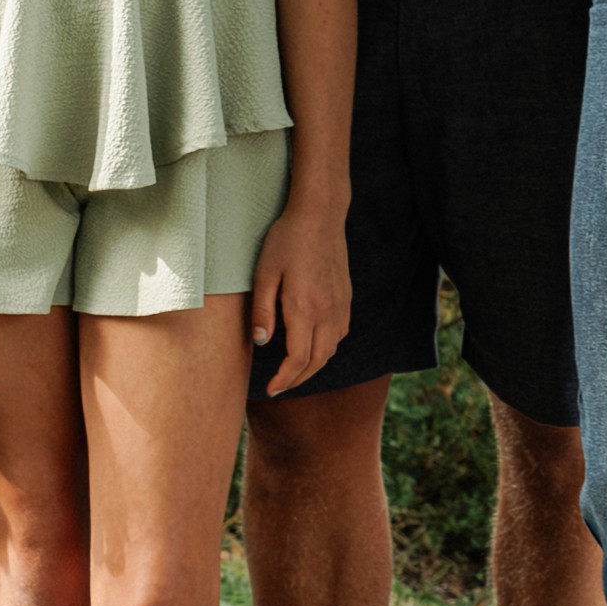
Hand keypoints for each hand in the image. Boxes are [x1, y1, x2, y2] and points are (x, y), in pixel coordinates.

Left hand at [247, 196, 352, 395]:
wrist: (320, 216)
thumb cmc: (287, 241)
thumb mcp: (264, 274)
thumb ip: (263, 311)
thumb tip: (260, 342)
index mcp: (305, 309)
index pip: (298, 359)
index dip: (285, 380)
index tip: (271, 389)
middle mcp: (327, 312)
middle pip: (317, 361)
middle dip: (297, 379)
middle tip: (279, 386)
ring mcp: (340, 306)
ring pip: (331, 350)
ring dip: (313, 366)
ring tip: (293, 370)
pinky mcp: (346, 298)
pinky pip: (340, 334)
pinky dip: (326, 349)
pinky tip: (313, 345)